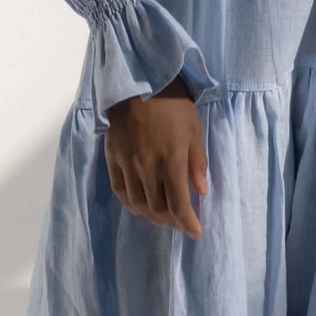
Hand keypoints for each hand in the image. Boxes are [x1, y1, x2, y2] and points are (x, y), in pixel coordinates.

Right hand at [104, 77, 208, 239]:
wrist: (138, 83)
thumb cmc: (173, 104)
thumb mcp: (194, 129)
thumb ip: (197, 163)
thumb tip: (201, 191)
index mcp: (171, 161)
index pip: (179, 204)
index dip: (188, 223)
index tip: (196, 232)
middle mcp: (147, 168)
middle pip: (158, 209)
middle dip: (173, 221)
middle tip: (182, 223)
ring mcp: (128, 165)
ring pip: (138, 204)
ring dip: (152, 216)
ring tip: (163, 218)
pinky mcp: (113, 159)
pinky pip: (120, 190)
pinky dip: (131, 204)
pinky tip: (139, 207)